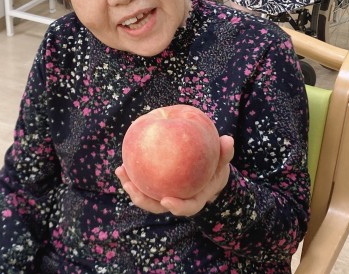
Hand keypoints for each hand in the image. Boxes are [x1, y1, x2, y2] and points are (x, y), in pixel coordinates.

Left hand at [115, 135, 234, 215]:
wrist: (206, 174)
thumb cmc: (214, 168)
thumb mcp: (222, 162)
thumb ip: (225, 153)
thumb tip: (228, 139)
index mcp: (195, 199)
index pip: (187, 207)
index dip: (176, 207)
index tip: (165, 199)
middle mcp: (178, 200)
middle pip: (158, 206)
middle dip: (142, 199)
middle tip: (130, 186)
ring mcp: (165, 195)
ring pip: (146, 196)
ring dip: (131, 186)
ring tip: (120, 171)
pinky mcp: (155, 187)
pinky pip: (142, 183)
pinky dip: (132, 174)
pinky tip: (123, 162)